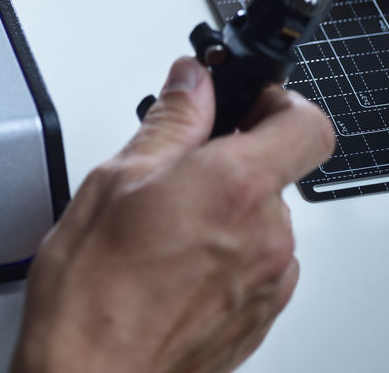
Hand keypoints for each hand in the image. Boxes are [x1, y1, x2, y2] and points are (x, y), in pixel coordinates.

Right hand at [11, 56, 334, 372]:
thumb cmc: (92, 292)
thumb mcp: (113, 179)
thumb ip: (168, 122)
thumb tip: (191, 83)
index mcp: (233, 187)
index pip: (304, 123)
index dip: (276, 101)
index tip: (242, 101)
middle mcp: (266, 235)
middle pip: (275, 171)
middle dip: (227, 160)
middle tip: (170, 168)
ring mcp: (268, 281)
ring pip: (260, 218)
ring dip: (222, 209)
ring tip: (158, 224)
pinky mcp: (259, 315)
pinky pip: (254, 262)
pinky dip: (222, 250)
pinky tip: (169, 260)